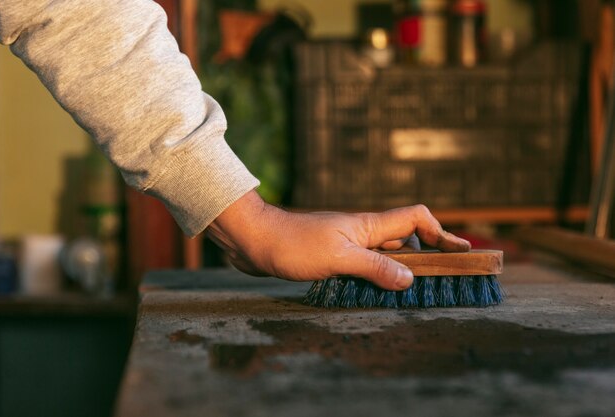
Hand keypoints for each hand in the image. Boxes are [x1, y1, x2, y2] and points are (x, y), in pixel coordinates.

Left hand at [206, 190, 470, 289]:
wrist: (255, 240)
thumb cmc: (293, 245)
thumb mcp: (338, 258)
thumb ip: (375, 267)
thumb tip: (410, 280)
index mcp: (370, 226)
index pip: (416, 219)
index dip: (441, 232)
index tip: (461, 251)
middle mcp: (364, 233)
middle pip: (407, 239)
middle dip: (429, 256)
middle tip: (448, 278)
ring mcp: (349, 244)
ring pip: (387, 255)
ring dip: (403, 270)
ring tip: (419, 291)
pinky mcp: (335, 256)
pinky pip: (367, 265)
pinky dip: (379, 277)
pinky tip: (380, 292)